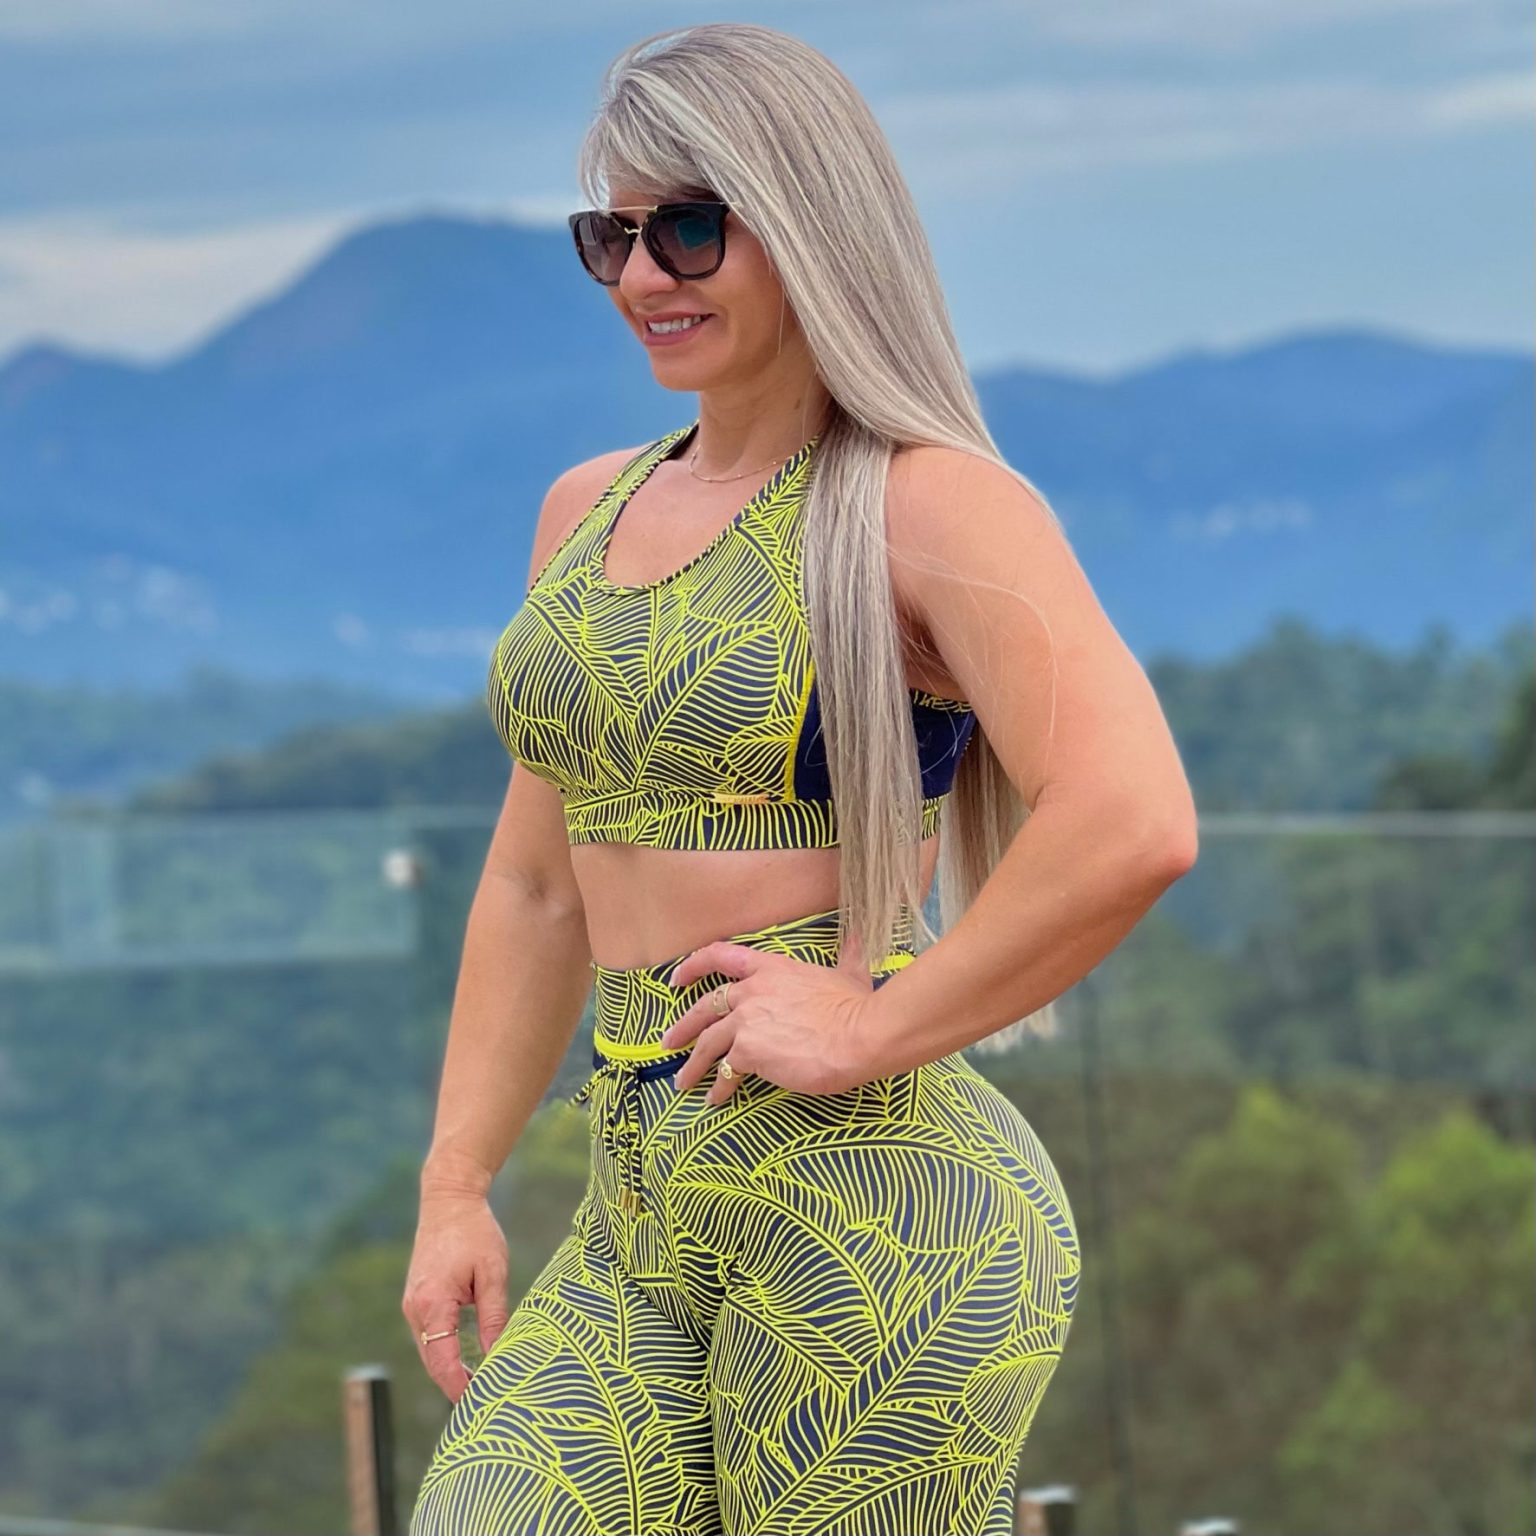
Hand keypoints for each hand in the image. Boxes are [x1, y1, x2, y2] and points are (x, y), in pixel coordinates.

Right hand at [401, 1193, 509, 1403]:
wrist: (448, 1200)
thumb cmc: (475, 1232)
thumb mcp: (492, 1273)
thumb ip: (494, 1317)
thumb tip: (498, 1356)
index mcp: (432, 1303)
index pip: (442, 1361)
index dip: (459, 1387)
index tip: (478, 1406)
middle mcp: (414, 1309)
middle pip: (433, 1361)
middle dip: (454, 1385)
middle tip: (484, 1404)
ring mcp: (412, 1305)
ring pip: (430, 1350)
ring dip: (450, 1370)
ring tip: (481, 1387)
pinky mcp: (416, 1300)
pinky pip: (429, 1335)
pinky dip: (445, 1352)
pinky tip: (467, 1361)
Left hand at [660, 927, 879, 1103]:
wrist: (860, 1035)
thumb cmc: (857, 1006)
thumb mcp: (850, 972)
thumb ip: (848, 954)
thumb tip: (856, 937)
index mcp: (771, 968)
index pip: (720, 957)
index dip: (693, 966)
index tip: (677, 980)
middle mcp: (752, 991)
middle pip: (704, 1007)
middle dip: (683, 1027)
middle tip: (670, 1041)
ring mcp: (747, 1022)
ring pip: (706, 1043)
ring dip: (692, 1064)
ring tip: (683, 1081)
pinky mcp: (749, 1052)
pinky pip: (724, 1072)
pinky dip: (717, 1087)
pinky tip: (714, 1099)